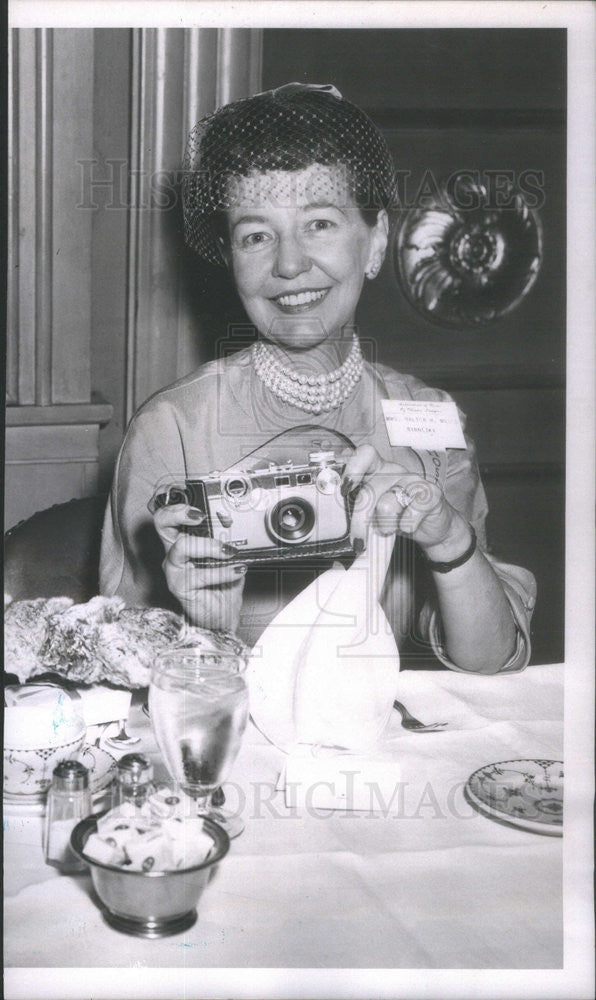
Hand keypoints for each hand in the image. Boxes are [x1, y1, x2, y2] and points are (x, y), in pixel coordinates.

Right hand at [153, 504, 246, 630]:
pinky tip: (237, 570)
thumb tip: (240, 526)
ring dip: (209, 546)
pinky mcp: (178, 586)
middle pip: (162, 522)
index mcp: (183, 538)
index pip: (172, 514)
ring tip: (230, 552)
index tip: (198, 504)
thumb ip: (231, 540)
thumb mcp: (230, 556)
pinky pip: (199, 574)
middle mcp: (174, 550)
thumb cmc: (223, 582)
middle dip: (178, 513)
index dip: (178, 504)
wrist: (222, 613)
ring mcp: (174, 568)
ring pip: (182, 546)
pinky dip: (222, 571)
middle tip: (200, 516)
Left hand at [342, 444, 471, 559]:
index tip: (344, 490)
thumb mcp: (375, 511)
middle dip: (360, 520)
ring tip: (388, 531)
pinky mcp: (431, 493)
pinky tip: (409, 528)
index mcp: (378, 470)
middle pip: (369, 491)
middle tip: (358, 541)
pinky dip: (407, 527)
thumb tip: (337, 515)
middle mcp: (395, 472)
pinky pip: (411, 513)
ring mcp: (413, 481)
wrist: (434, 528)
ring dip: (384, 525)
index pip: (364, 454)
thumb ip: (358, 507)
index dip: (352, 468)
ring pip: (387, 504)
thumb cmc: (399, 518)